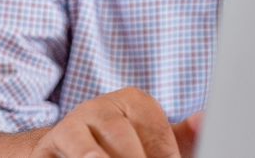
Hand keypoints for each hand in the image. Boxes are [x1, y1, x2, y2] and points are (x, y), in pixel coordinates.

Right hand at [29, 88, 200, 157]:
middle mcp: (98, 107)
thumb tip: (206, 119)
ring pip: (87, 146)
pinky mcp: (48, 146)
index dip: (165, 155)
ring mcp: (70, 125)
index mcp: (132, 101)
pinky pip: (62, 153)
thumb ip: (181, 137)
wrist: (68, 151)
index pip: (155, 131)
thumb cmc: (124, 149)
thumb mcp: (153, 142)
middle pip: (119, 133)